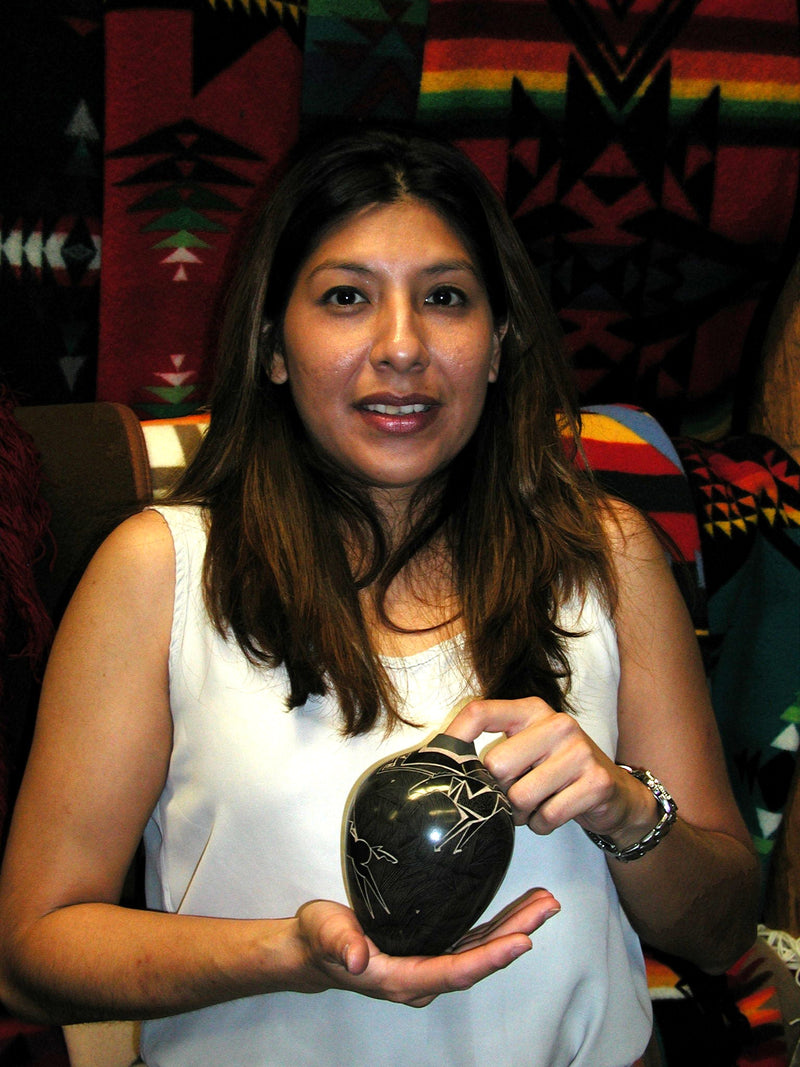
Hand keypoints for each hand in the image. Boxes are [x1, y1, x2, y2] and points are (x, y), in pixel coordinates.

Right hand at [291, 887, 559, 1006]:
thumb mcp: (326, 935)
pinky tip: (516, 909)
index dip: (492, 957)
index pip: (457, 970)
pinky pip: (473, 939)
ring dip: (515, 927)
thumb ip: (343, 945)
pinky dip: (498, 925)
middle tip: (548, 907)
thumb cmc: (321, 939)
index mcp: (404, 978)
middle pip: (480, 959)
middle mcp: (425, 976)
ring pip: (481, 949)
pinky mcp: (433, 948)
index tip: (524, 940)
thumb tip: (359, 958)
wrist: (314, 949)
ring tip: (544, 903)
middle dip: (517, 934)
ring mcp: (431, 963)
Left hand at [447, 697, 657, 848]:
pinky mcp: (595, 782)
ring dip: (521, 812)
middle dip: (499, 791)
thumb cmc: (557, 771)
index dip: (455, 737)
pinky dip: (543, 823)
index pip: (481, 712)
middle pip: (495, 764)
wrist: (615, 793)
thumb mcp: (525, 748)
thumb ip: (493, 748)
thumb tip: (442, 759)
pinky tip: (555, 811)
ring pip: (520, 796)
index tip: (445, 763)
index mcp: (532, 710)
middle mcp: (557, 723)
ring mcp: (579, 751)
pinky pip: (546, 816)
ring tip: (536, 803)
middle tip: (515, 793)